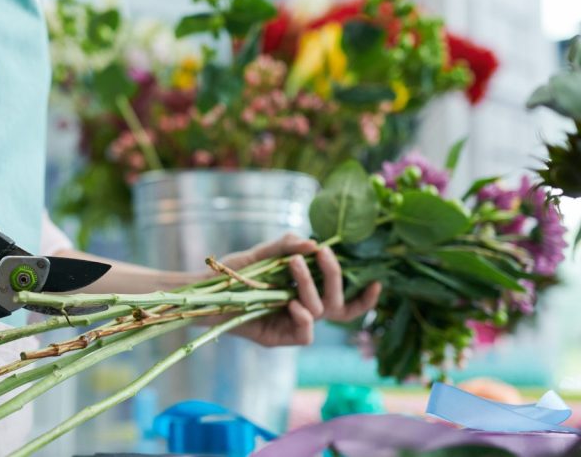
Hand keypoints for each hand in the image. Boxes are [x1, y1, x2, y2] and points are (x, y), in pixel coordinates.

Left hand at [218, 234, 381, 346]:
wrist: (204, 291)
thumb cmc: (233, 274)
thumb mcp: (262, 253)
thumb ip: (286, 245)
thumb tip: (312, 242)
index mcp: (305, 293)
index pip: (343, 301)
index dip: (364, 298)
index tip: (377, 281)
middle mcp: (302, 310)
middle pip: (336, 303)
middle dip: (335, 276)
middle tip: (323, 253)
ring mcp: (290, 325)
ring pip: (320, 313)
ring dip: (310, 285)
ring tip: (295, 264)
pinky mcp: (277, 339)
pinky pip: (305, 335)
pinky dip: (303, 318)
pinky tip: (292, 303)